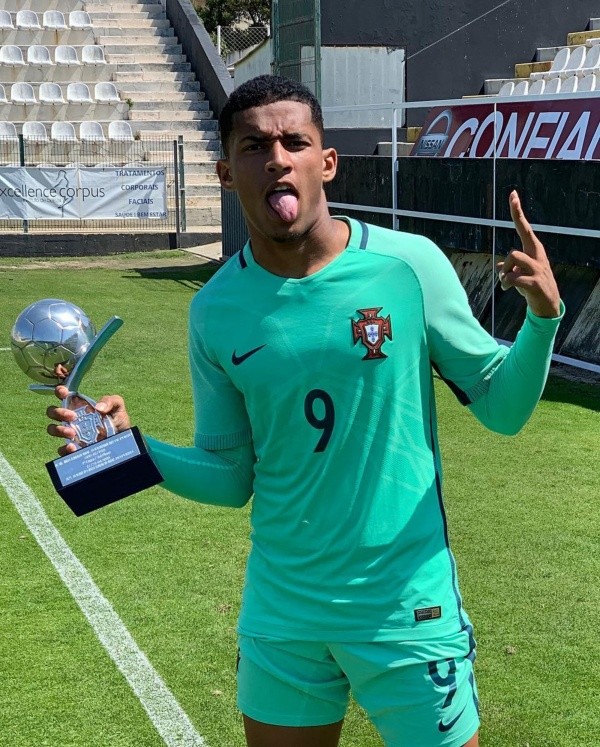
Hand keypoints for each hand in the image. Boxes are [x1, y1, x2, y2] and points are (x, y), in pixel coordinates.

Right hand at [47, 385, 130, 456]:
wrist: (124, 440)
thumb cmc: (118, 420)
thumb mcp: (117, 407)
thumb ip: (110, 401)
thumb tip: (98, 407)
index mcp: (79, 406)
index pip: (63, 396)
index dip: (60, 391)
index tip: (64, 392)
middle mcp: (72, 418)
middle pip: (53, 412)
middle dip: (58, 412)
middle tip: (73, 416)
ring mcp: (71, 433)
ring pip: (53, 429)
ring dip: (58, 429)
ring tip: (72, 433)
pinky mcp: (73, 448)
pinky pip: (61, 449)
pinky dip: (64, 448)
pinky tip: (73, 447)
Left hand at [497, 190, 560, 317]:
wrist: (548, 305)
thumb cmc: (532, 287)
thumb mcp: (519, 274)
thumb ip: (509, 268)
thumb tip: (499, 266)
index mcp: (533, 251)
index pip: (524, 227)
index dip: (517, 212)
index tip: (513, 194)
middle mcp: (537, 256)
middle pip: (513, 251)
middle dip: (506, 265)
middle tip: (506, 276)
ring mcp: (538, 270)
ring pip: (512, 260)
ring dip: (505, 275)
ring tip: (507, 283)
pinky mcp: (535, 284)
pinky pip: (513, 278)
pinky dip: (506, 284)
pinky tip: (508, 290)